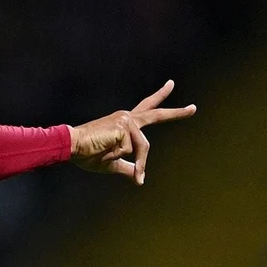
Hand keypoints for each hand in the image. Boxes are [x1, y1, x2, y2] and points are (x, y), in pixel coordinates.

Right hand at [69, 80, 195, 185]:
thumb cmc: (87, 154)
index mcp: (125, 123)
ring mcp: (126, 121)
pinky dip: (116, 155)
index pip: (147, 109)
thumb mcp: (112, 164)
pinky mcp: (123, 126)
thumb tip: (139, 180)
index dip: (160, 98)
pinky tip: (104, 149)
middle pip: (157, 114)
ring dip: (134, 162)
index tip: (171, 86)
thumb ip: (128, 168)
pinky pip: (130, 150)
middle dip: (177, 113)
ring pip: (142, 147)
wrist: (71, 146)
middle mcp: (127, 118)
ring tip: (106, 156)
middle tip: (194, 108)